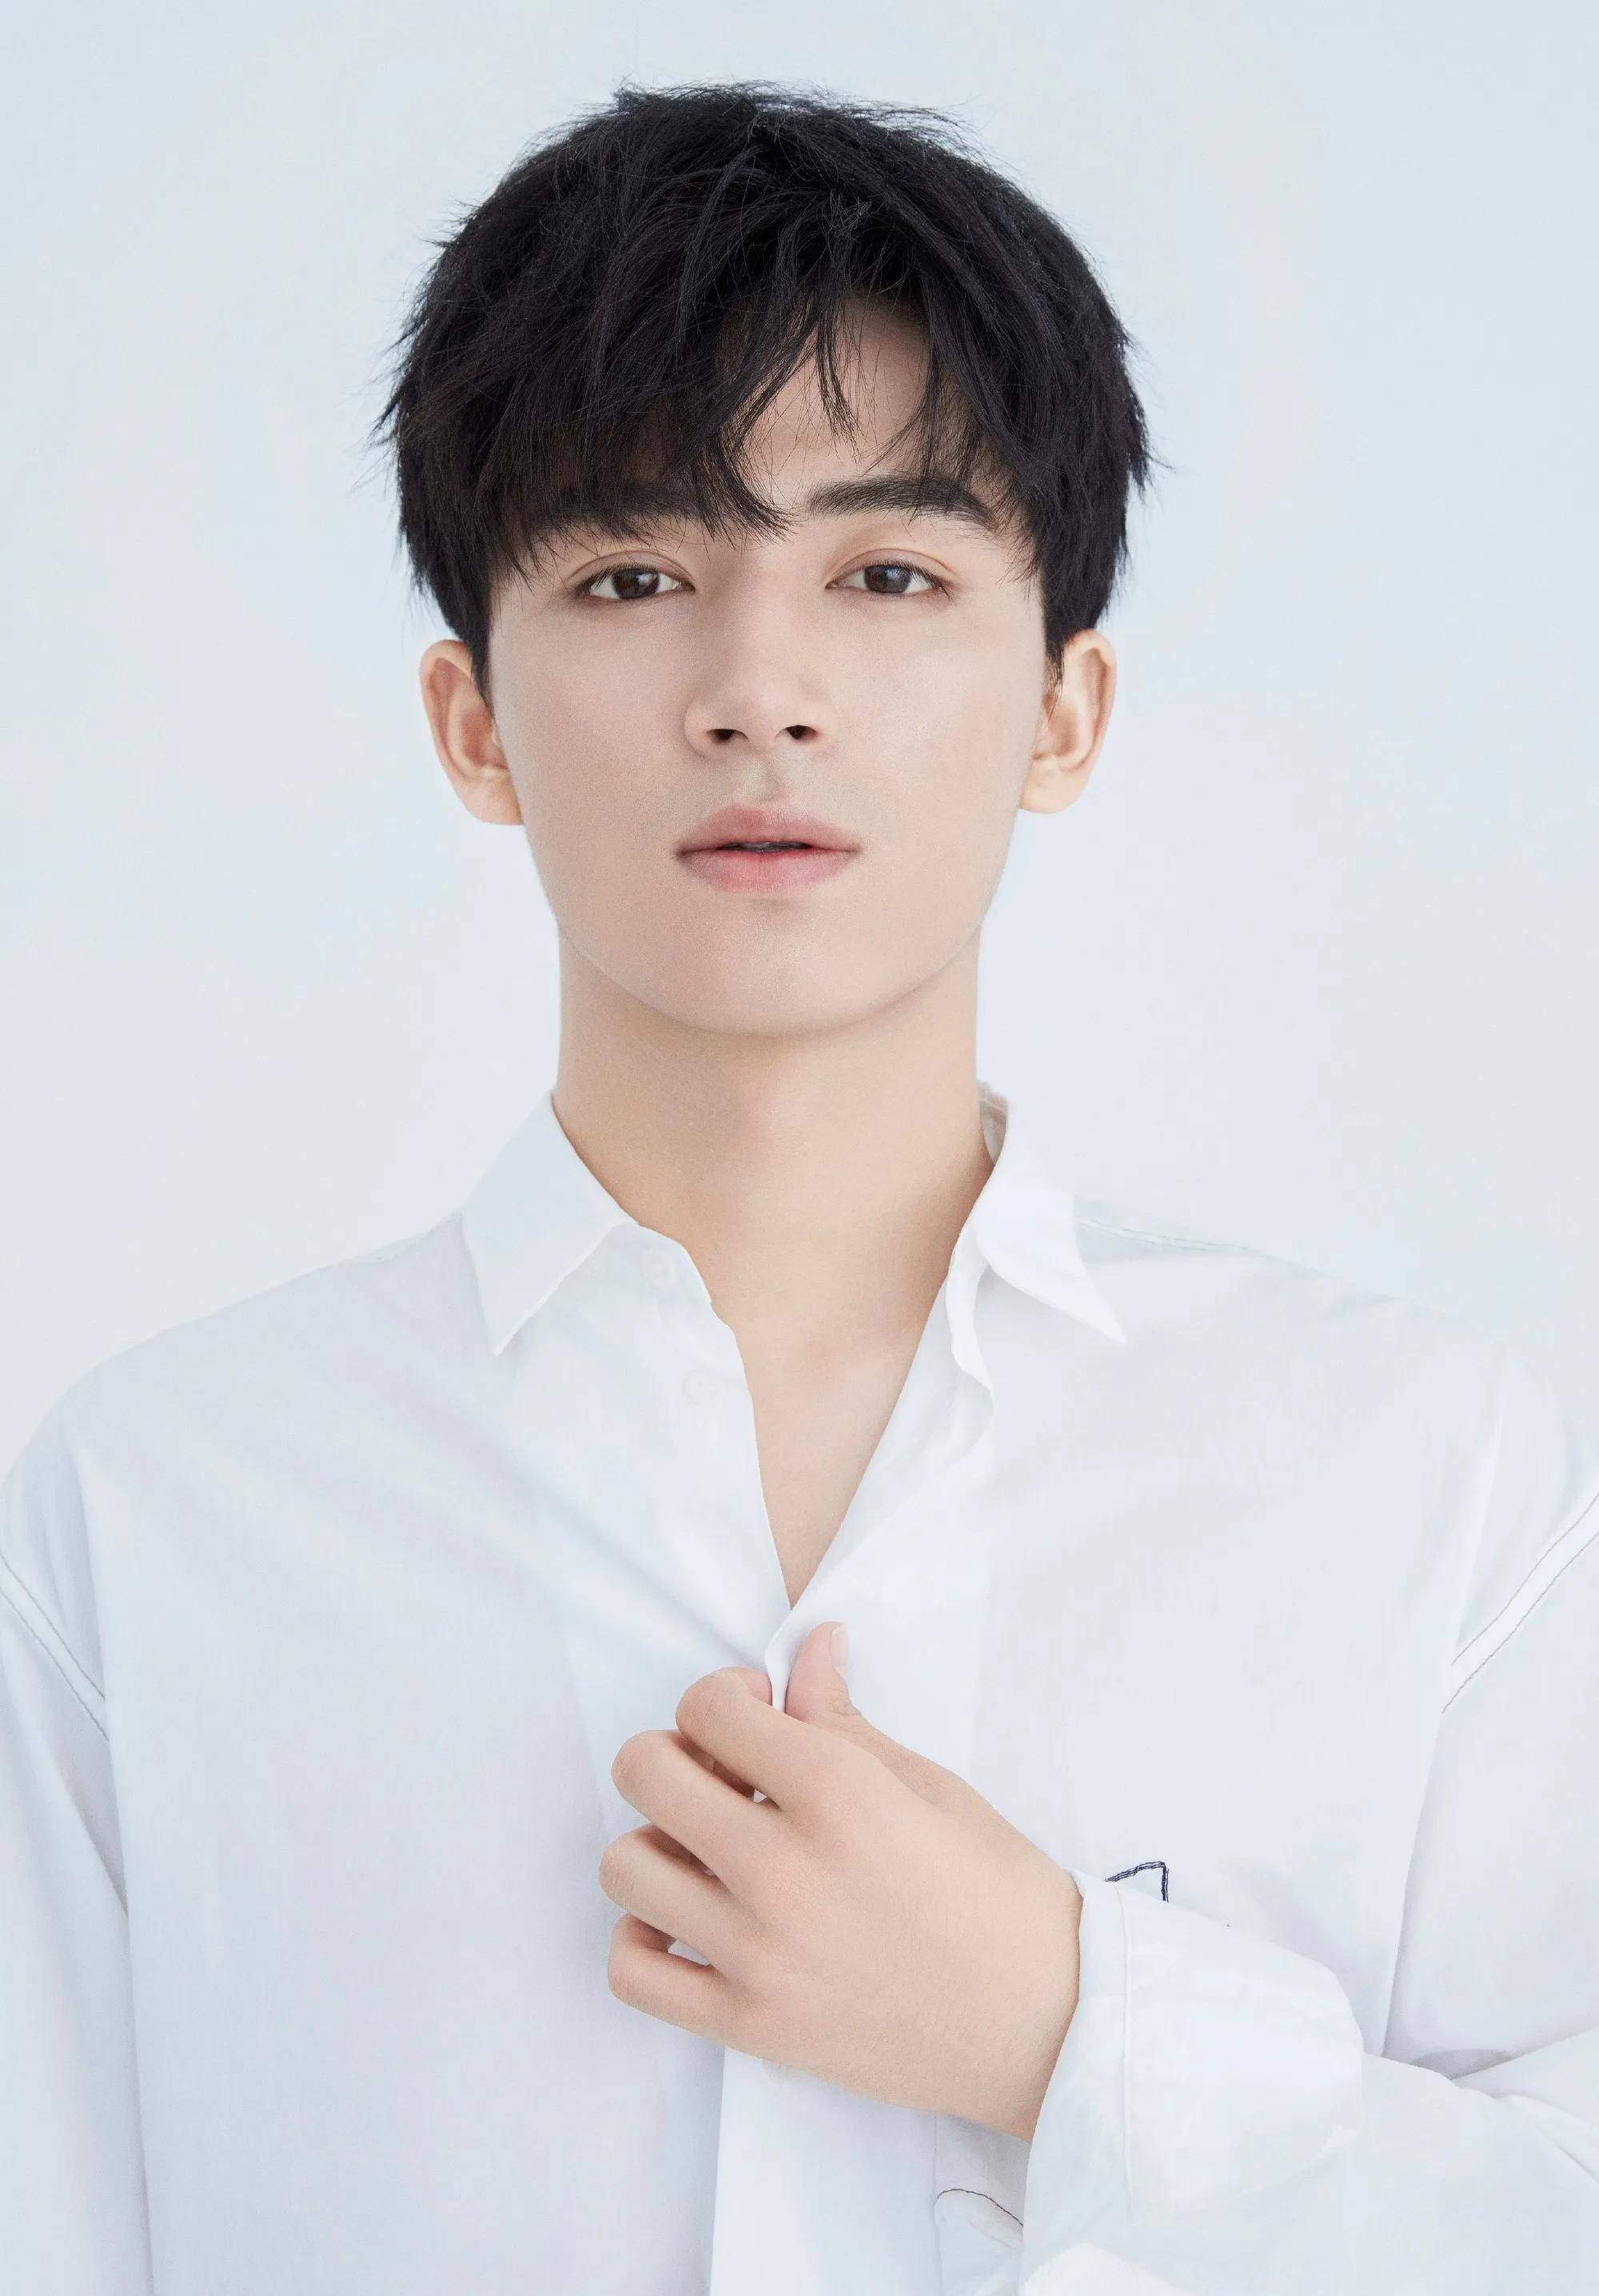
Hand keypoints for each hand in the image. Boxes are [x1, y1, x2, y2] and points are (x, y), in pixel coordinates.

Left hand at [598, 1621, 1082, 2141]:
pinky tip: (692, 1924)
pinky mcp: (748, 2027)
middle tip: (724, 1779)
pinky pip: (631, 1972)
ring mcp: (759, 1955)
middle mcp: (784, 1869)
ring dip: (657, 1844)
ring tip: (711, 1854)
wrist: (1043, 2024)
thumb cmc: (999, 1894)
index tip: (760, 1719)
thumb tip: (811, 1644)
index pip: (706, 1706)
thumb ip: (844, 1718)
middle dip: (674, 1755)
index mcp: (838, 1793)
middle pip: (644, 1772)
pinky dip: (643, 1941)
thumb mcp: (930, 1786)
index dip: (725, 1698)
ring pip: (624, 1867)